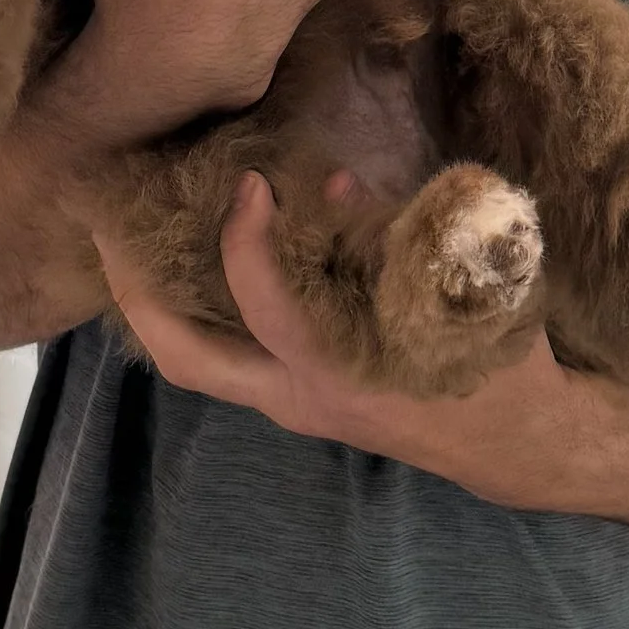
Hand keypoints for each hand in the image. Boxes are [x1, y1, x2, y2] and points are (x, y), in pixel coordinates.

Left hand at [94, 170, 628, 517]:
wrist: (520, 445)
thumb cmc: (497, 364)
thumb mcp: (460, 289)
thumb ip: (393, 238)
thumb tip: (331, 182)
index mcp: (338, 370)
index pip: (264, 304)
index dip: (245, 240)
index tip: (251, 183)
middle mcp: (298, 397)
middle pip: (185, 359)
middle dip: (137, 295)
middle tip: (108, 225)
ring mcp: (292, 405)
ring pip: (197, 363)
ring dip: (158, 304)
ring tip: (131, 239)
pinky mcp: (298, 400)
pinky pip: (227, 358)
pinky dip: (203, 311)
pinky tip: (194, 262)